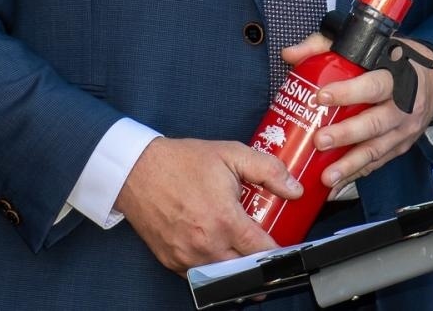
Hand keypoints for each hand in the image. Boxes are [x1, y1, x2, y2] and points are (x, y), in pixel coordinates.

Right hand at [115, 137, 301, 275]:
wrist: (137, 170)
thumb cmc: (181, 162)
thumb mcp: (231, 154)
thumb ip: (268, 170)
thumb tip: (295, 189)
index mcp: (224, 219)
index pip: (263, 250)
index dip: (280, 252)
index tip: (287, 249)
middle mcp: (206, 244)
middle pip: (246, 271)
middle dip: (261, 266)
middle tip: (268, 255)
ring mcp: (187, 256)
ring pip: (224, 277)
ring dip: (238, 270)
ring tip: (246, 256)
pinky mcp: (172, 262)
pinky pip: (200, 276)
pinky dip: (213, 270)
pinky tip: (219, 254)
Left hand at [280, 34, 432, 193]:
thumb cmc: (395, 60)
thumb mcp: (367, 45)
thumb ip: (326, 46)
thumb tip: (290, 54)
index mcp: (395, 77)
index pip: (374, 86)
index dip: (349, 92)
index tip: (322, 97)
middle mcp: (403, 106)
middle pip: (375, 123)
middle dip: (346, 135)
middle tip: (319, 141)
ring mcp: (404, 130)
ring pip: (377, 149)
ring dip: (350, 164)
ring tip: (327, 176)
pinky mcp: (401, 146)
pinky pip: (378, 162)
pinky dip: (357, 174)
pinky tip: (337, 184)